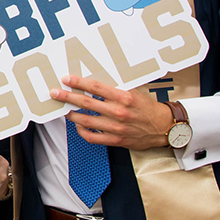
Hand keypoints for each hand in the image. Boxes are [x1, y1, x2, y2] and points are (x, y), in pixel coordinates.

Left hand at [50, 75, 171, 150]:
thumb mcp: (134, 92)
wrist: (164, 127)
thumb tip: (95, 81)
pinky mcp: (115, 140)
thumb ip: (116, 87)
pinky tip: (78, 126)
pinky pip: (92, 137)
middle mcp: (118, 112)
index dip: (78, 83)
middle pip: (86, 103)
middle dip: (67, 97)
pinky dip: (82, 131)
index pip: (95, 87)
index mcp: (123, 97)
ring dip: (72, 114)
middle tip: (55, 93)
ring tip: (64, 109)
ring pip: (86, 121)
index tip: (66, 79)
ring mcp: (115, 127)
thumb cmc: (148, 108)